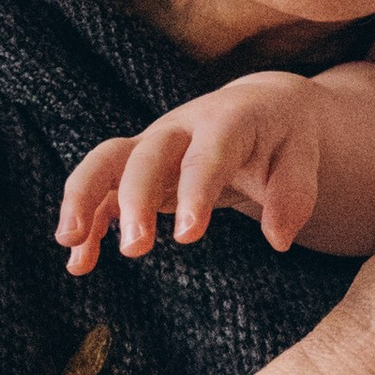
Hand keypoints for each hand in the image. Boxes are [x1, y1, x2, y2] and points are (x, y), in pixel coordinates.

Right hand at [59, 74, 320, 271]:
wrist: (259, 109)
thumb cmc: (284, 137)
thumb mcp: (304, 156)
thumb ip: (295, 194)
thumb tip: (278, 238)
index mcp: (225, 121)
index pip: (206, 154)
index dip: (195, 191)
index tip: (188, 237)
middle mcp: (180, 129)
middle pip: (144, 155)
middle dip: (134, 200)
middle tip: (135, 250)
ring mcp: (153, 147)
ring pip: (105, 162)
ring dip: (84, 199)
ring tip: (70, 243)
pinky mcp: (138, 169)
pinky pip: (103, 192)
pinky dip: (88, 224)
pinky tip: (78, 264)